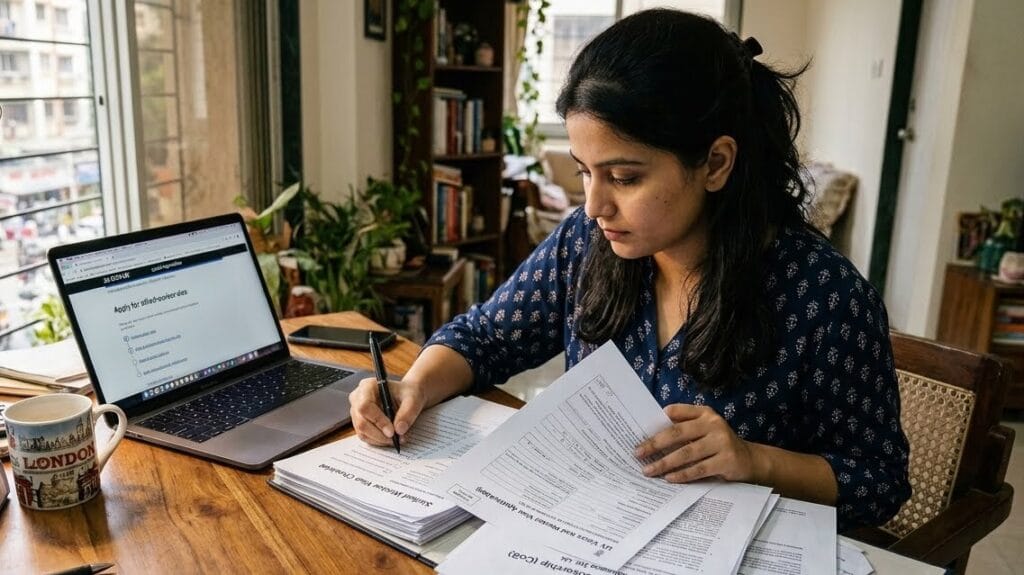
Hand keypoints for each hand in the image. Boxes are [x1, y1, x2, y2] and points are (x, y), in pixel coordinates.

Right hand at [349, 377, 425, 446]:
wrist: (406, 396)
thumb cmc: (408, 394)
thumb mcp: (413, 400)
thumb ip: (407, 413)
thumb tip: (399, 430)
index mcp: (368, 386)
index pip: (365, 406)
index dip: (377, 420)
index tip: (392, 432)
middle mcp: (358, 398)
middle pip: (361, 421)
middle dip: (379, 434)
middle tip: (396, 439)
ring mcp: (356, 411)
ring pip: (362, 431)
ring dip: (379, 439)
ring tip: (397, 439)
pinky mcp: (359, 422)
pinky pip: (365, 436)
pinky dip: (378, 441)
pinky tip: (390, 439)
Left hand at [633, 404, 763, 482]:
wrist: (749, 460)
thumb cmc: (718, 445)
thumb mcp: (704, 430)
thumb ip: (684, 428)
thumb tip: (650, 436)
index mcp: (704, 413)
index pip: (676, 411)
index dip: (656, 421)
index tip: (638, 432)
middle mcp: (713, 424)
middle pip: (677, 433)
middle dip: (654, 444)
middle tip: (637, 453)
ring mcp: (721, 442)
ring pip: (686, 453)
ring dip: (665, 463)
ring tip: (649, 470)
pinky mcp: (726, 461)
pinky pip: (699, 469)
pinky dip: (682, 475)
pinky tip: (669, 479)